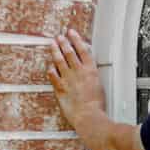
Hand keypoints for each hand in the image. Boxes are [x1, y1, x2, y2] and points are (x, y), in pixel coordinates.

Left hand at [42, 18, 104, 132]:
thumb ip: (93, 77)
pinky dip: (51, 69)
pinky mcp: (60, 88)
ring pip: (60, 61)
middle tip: (59, 36)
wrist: (89, 116)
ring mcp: (68, 79)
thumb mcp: (100, 87)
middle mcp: (79, 72)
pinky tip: (49, 66)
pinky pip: (53, 75)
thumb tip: (90, 74)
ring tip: (52, 44)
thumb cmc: (97, 106)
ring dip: (56, 51)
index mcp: (91, 70)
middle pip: (69, 53)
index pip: (82, 50)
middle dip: (64, 43)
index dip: (76, 39)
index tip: (71, 33)